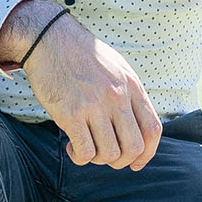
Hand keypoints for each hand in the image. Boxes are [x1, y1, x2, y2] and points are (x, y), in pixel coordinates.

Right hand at [1, 1, 161, 169]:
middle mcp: (117, 97)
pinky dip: (80, 157)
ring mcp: (94, 105)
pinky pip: (85, 152)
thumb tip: (136, 126)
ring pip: (109, 154)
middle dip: (121, 162)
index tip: (136, 163)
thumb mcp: (117, 68)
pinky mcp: (70, 113)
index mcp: (131, 86)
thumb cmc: (81, 55)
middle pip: (133, 148)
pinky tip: (71, 146)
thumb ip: (128, 94)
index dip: (147, 154)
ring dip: (98, 159)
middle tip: (106, 156)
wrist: (48, 38)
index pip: (153, 129)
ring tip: (86, 147)